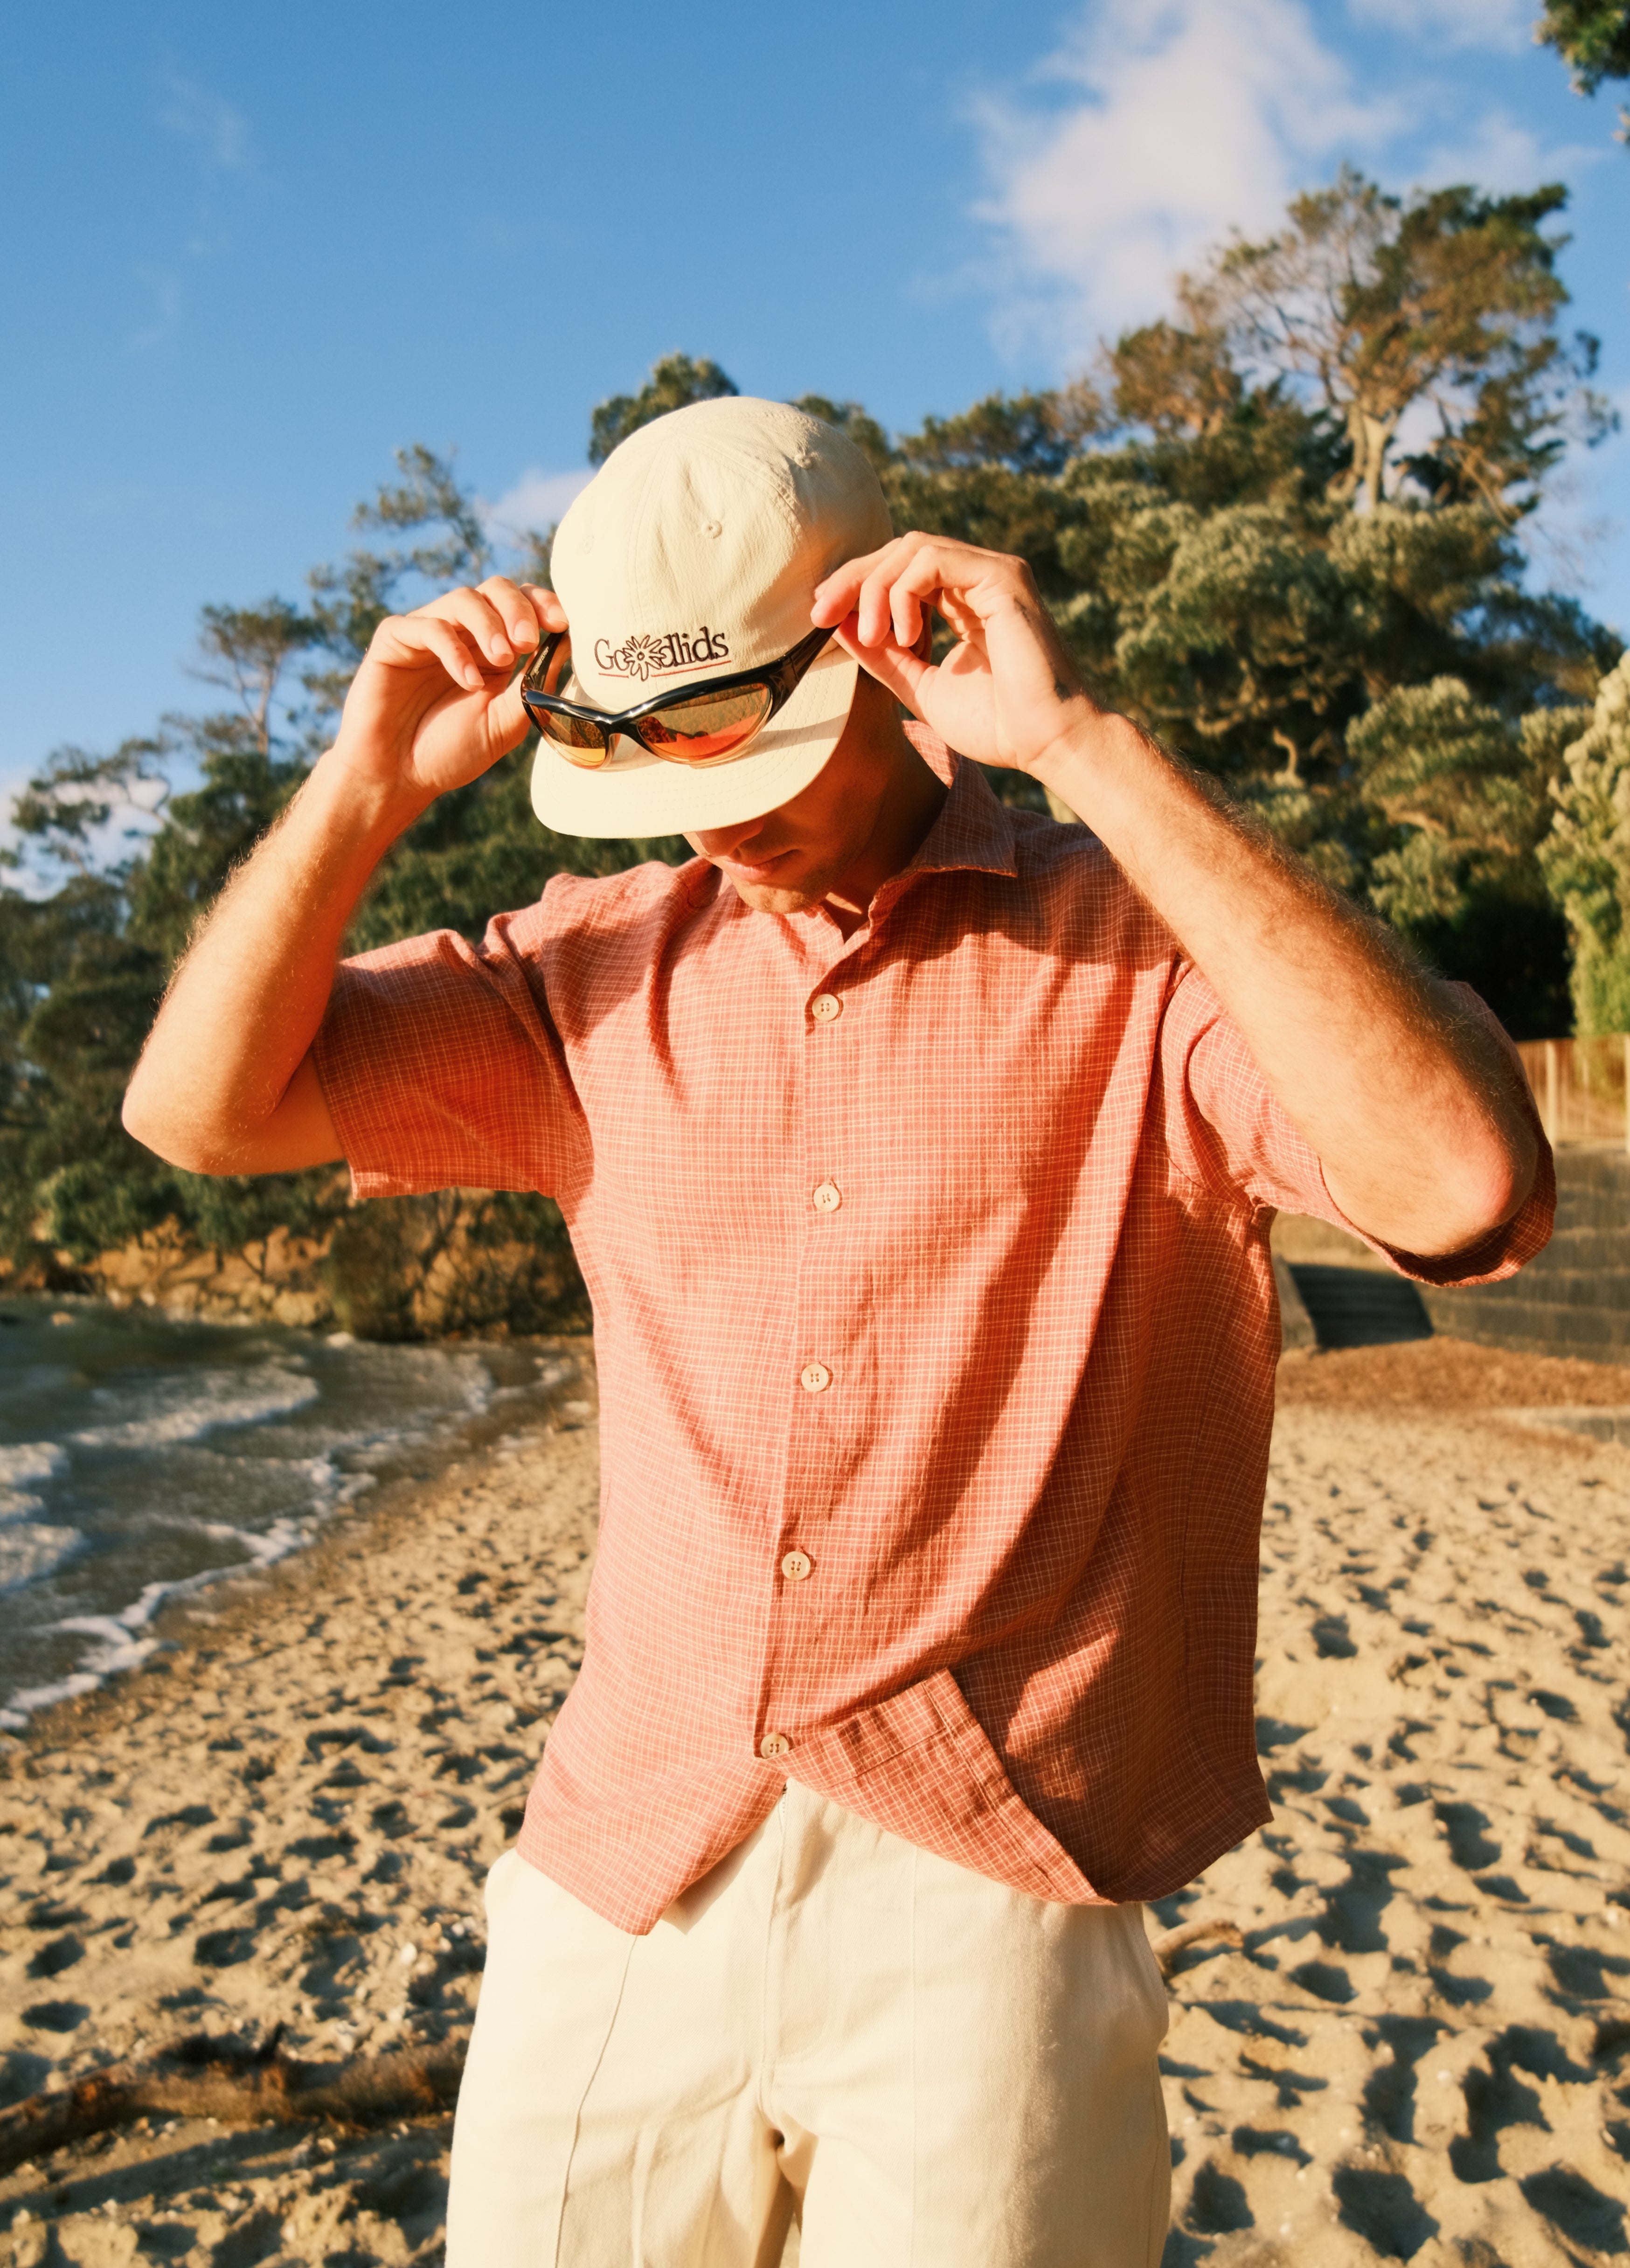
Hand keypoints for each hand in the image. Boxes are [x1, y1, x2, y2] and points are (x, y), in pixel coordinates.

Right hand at [329, 577, 565, 808]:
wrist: (397, 777)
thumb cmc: (449, 753)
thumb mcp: (503, 724)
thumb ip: (532, 688)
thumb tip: (566, 649)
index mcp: (492, 650)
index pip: (522, 605)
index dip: (543, 604)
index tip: (560, 624)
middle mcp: (462, 634)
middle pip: (495, 589)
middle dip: (518, 608)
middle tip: (527, 641)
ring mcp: (428, 632)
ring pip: (464, 599)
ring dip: (489, 625)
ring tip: (502, 660)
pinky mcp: (395, 638)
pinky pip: (428, 626)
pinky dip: (454, 651)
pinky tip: (468, 683)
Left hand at [810, 533, 1096, 772]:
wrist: (1048, 744)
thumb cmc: (998, 725)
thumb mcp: (922, 687)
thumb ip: (884, 656)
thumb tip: (838, 625)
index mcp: (964, 601)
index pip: (900, 571)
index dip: (856, 586)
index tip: (821, 616)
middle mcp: (980, 578)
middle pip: (900, 549)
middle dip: (853, 579)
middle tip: (821, 614)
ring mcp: (994, 573)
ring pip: (913, 547)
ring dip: (875, 588)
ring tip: (870, 638)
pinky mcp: (1003, 577)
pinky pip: (934, 560)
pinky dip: (905, 592)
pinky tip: (904, 637)